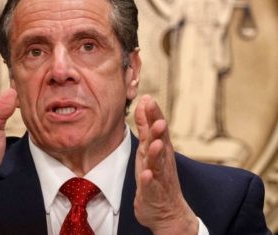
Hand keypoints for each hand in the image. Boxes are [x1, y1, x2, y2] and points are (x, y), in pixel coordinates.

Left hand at [133, 95, 197, 234]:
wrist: (167, 212)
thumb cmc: (156, 175)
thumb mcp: (148, 147)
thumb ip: (146, 126)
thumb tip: (144, 103)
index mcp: (160, 149)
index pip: (158, 129)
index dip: (154, 115)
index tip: (148, 99)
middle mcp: (162, 161)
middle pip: (161, 143)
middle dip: (159, 131)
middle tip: (157, 120)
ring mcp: (159, 178)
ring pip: (158, 164)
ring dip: (156, 153)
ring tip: (155, 143)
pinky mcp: (153, 194)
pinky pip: (151, 187)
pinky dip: (149, 180)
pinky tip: (147, 174)